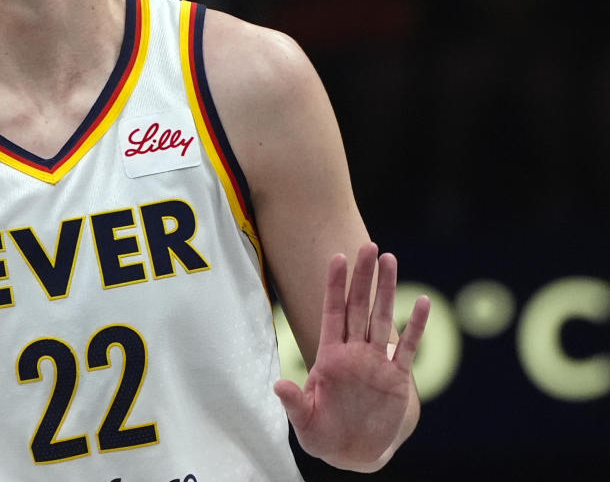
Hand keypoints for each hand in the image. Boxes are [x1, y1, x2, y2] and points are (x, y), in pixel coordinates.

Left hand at [273, 243, 429, 470]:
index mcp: (329, 357)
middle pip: (359, 307)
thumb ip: (294, 401)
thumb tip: (278, 384)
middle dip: (363, 277)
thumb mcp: (305, 420)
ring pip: (382, 318)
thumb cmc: (323, 435)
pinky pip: (409, 348)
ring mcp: (376, 363)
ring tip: (390, 259)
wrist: (353, 453)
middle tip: (369, 245)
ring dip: (387, 290)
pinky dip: (415, 326)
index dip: (334, 286)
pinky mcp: (397, 379)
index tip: (337, 257)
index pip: (332, 312)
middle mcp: (353, 353)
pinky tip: (421, 302)